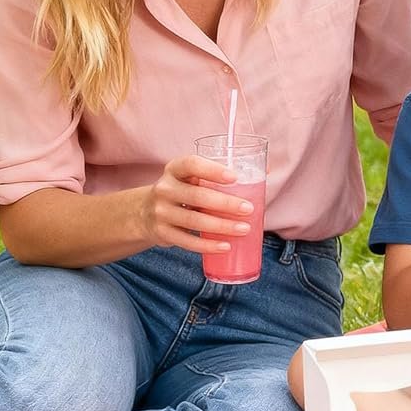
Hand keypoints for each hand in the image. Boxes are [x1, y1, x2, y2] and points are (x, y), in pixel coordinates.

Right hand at [140, 154, 255, 257]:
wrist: (145, 212)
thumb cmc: (182, 191)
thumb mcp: (191, 178)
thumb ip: (218, 176)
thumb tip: (265, 173)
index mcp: (175, 169)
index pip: (191, 164)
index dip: (213, 170)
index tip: (235, 177)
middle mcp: (165, 188)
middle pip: (197, 195)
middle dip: (226, 203)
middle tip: (249, 209)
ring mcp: (161, 212)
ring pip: (194, 220)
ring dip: (222, 226)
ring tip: (244, 229)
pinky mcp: (162, 233)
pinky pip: (187, 241)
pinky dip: (208, 246)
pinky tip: (226, 246)